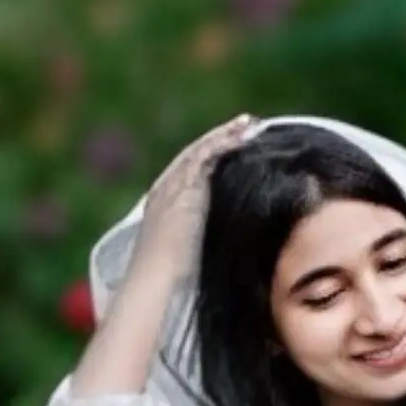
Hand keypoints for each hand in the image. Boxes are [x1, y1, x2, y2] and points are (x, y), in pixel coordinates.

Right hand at [133, 114, 257, 275]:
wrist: (157, 280)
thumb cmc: (175, 281)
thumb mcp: (194, 255)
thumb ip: (208, 244)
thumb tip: (237, 251)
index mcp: (166, 204)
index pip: (192, 173)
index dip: (213, 158)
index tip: (234, 148)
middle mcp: (166, 189)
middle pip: (196, 155)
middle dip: (220, 139)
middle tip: (245, 125)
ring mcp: (172, 185)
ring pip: (201, 151)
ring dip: (225, 135)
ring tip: (248, 124)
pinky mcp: (182, 187)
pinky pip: (204, 157)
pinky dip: (222, 143)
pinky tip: (241, 135)